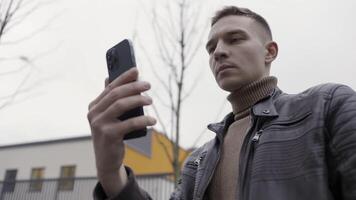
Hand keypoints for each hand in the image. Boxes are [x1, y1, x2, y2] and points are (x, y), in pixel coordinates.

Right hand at [87, 68, 155, 195]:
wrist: (107, 160)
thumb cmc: (111, 135)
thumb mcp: (109, 117)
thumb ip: (109, 100)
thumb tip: (108, 78)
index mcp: (94, 106)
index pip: (110, 87)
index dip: (124, 77)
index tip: (136, 70)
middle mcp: (94, 114)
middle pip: (116, 94)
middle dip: (134, 87)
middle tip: (148, 85)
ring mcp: (99, 124)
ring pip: (121, 105)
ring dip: (138, 100)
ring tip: (150, 100)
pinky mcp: (109, 135)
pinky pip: (129, 123)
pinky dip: (143, 120)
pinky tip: (152, 120)